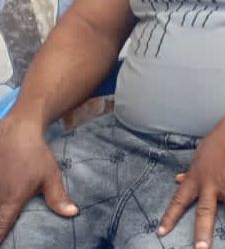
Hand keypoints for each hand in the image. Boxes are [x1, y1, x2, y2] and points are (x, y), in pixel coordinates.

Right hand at [0, 118, 78, 241]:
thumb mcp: (50, 177)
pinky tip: (1, 190)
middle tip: (5, 231)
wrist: (17, 130)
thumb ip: (58, 198)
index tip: (1, 244)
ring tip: (3, 212)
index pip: (0, 227)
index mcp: (11, 200)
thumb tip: (73, 214)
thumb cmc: (35, 155)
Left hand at [157, 109, 224, 248]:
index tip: (161, 232)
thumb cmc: (221, 138)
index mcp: (196, 178)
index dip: (169, 217)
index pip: (179, 200)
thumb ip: (190, 171)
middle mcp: (212, 183)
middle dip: (203, 233)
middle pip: (206, 212)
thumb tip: (177, 178)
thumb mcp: (200, 155)